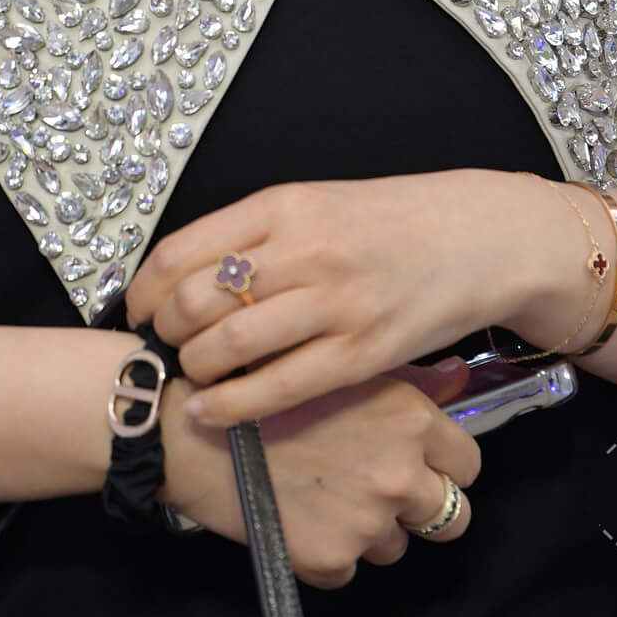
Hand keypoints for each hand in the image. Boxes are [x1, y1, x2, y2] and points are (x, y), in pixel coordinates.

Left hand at [122, 170, 572, 430]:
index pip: (182, 251)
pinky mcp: (361, 353)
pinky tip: (212, 412)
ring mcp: (334, 304)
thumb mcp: (318, 204)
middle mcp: (303, 251)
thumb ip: (258, 234)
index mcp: (284, 206)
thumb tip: (186, 275)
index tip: (137, 309)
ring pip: (227, 345)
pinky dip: (231, 405)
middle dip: (165, 333)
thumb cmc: (391, 222)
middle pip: (195, 301)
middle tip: (162, 346)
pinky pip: (278, 388)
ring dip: (193, 368)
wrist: (479, 236)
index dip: (145, 290)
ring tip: (192, 375)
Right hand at [159, 357, 482, 587]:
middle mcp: (399, 473)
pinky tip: (294, 520)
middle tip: (379, 494)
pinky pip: (346, 570)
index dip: (445, 466)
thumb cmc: (264, 386)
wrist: (193, 428)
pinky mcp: (330, 558)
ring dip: (369, 532)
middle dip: (421, 510)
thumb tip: (456, 380)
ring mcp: (367, 521)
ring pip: (395, 546)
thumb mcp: (342, 369)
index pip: (468, 464)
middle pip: (450, 517)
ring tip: (322, 499)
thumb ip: (410, 381)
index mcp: (410, 421)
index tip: (421, 466)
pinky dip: (325, 555)